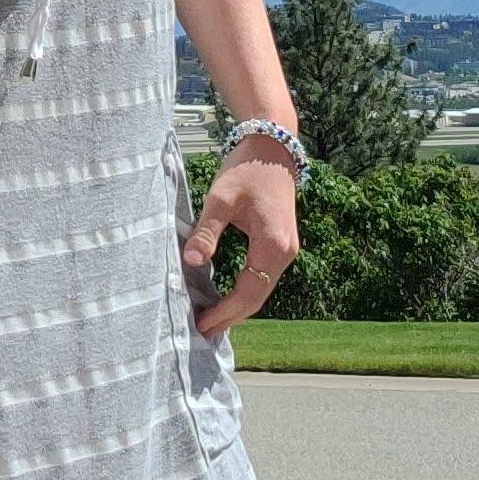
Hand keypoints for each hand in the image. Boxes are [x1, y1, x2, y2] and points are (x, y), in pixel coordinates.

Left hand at [181, 136, 299, 338]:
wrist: (272, 148)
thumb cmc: (246, 170)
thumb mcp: (220, 198)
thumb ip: (207, 231)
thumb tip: (191, 261)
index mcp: (273, 245)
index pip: (248, 292)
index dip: (225, 313)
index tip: (202, 325)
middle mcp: (286, 252)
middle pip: (258, 297)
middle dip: (231, 316)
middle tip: (203, 331)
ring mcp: (287, 249)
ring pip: (262, 289)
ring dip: (238, 307)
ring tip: (211, 319)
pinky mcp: (282, 244)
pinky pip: (263, 277)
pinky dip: (245, 291)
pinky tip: (227, 298)